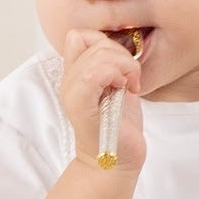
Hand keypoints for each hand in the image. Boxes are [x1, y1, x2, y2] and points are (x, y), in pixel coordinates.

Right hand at [60, 28, 148, 170]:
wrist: (114, 163)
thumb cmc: (118, 128)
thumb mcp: (116, 87)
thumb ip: (111, 65)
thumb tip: (122, 44)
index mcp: (75, 75)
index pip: (79, 35)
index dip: (103, 41)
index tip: (120, 66)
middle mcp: (69, 81)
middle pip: (92, 40)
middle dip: (120, 54)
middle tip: (129, 79)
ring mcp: (72, 93)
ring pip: (98, 53)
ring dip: (124, 65)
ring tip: (128, 86)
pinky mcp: (81, 106)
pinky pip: (96, 72)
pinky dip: (118, 74)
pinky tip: (124, 90)